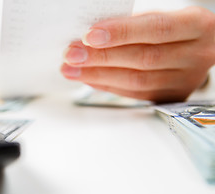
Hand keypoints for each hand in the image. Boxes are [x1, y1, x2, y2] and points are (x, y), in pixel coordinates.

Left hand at [61, 7, 214, 102]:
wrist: (200, 48)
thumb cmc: (174, 28)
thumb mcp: (159, 17)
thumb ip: (131, 26)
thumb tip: (90, 38)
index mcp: (197, 26)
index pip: (156, 29)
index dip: (121, 33)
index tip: (89, 36)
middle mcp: (195, 55)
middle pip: (143, 59)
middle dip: (102, 58)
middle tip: (72, 55)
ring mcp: (185, 80)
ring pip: (137, 82)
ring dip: (98, 76)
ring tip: (72, 70)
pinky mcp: (171, 97)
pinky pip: (134, 94)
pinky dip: (108, 85)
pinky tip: (89, 79)